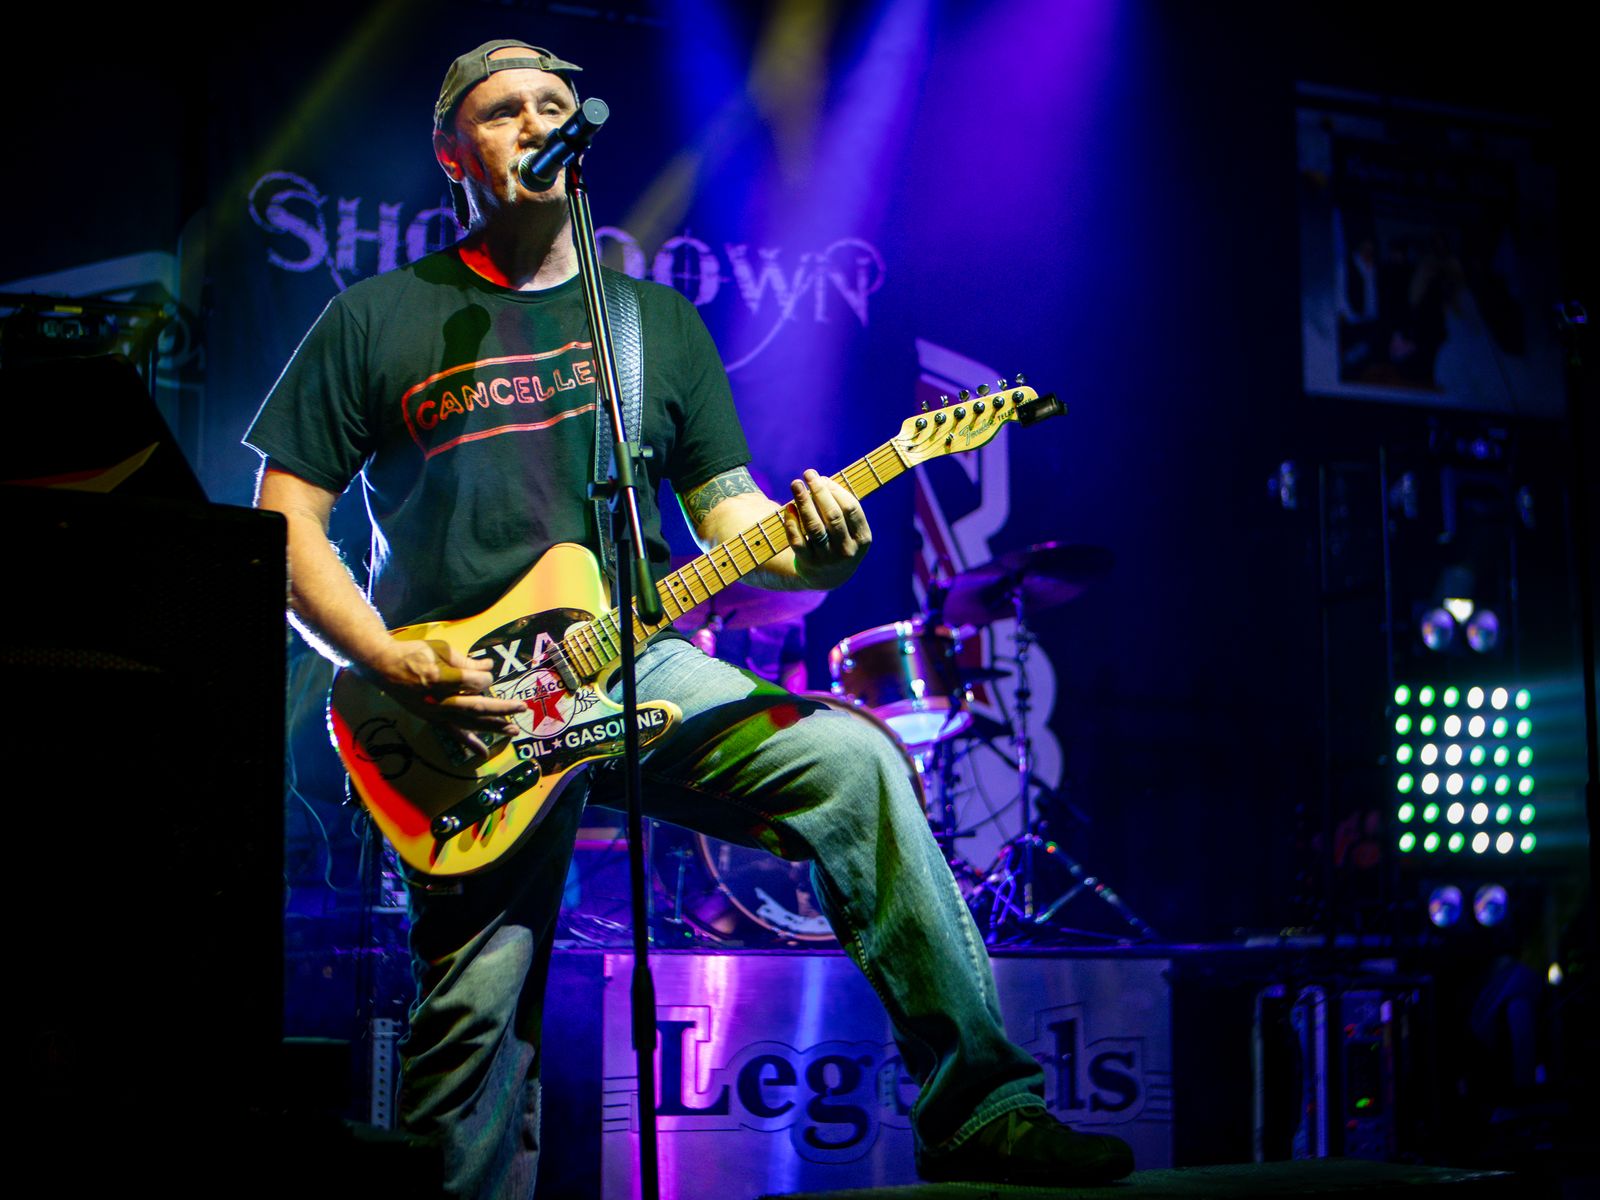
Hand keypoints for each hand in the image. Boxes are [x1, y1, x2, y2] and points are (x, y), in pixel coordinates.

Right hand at [363, 637, 525, 755]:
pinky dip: (469, 743)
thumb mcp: (440, 649)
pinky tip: (484, 753)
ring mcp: (435, 712)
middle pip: (476, 707)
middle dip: (501, 709)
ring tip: (512, 730)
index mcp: (440, 677)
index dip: (485, 678)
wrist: (383, 666)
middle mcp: (438, 699)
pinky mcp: (432, 719)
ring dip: (492, 727)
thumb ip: (466, 661)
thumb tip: (489, 667)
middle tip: (521, 708)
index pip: (474, 682)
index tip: (486, 672)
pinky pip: (453, 733)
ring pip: (468, 723)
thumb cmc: (413, 653)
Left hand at [783, 469, 870, 588]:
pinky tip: (788, 507)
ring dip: (803, 502)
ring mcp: (827, 559)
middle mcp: (846, 550)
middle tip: (807, 474)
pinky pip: (797, 540)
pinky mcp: (808, 564)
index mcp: (862, 538)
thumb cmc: (839, 541)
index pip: (850, 508)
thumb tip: (820, 480)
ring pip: (814, 527)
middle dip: (819, 492)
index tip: (822, 478)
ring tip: (795, 484)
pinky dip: (791, 523)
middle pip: (832, 516)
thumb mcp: (850, 529)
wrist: (828, 577)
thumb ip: (840, 506)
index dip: (835, 490)